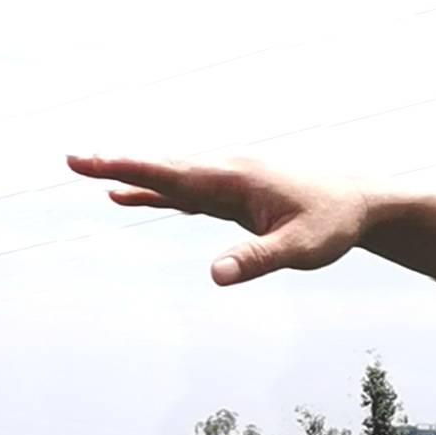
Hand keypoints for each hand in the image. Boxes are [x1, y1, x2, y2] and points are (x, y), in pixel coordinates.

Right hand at [66, 155, 370, 284]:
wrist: (362, 203)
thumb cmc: (333, 224)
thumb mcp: (300, 250)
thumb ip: (258, 260)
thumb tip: (215, 275)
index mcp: (235, 178)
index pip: (172, 174)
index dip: (130, 169)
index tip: (93, 161)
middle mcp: (226, 172)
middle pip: (162, 169)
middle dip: (118, 164)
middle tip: (73, 158)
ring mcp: (227, 182)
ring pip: (170, 177)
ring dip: (132, 176)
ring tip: (91, 172)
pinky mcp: (232, 195)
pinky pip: (184, 192)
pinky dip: (155, 192)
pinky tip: (130, 196)